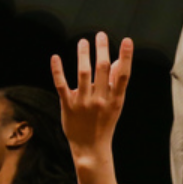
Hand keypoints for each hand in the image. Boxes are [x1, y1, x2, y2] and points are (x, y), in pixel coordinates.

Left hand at [52, 32, 132, 158]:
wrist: (91, 148)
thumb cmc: (104, 123)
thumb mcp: (115, 105)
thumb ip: (115, 84)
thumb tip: (117, 61)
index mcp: (115, 100)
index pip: (122, 75)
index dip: (126, 57)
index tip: (127, 41)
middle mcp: (100, 100)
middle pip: (102, 70)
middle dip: (102, 50)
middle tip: (101, 35)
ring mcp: (83, 103)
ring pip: (83, 74)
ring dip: (83, 55)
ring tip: (83, 42)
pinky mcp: (68, 106)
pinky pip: (61, 85)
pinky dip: (58, 70)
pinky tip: (55, 57)